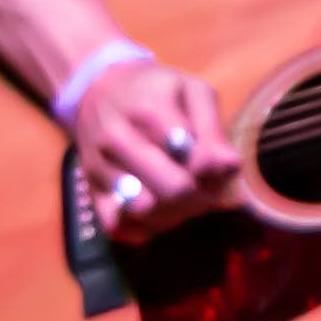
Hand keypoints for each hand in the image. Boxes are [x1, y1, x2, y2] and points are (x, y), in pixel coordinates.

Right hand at [71, 56, 240, 241]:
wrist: (97, 91)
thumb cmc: (153, 91)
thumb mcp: (191, 91)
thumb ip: (212, 128)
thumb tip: (229, 167)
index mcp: (149, 111)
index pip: (194, 160)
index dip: (214, 172)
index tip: (217, 169)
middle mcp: (118, 140)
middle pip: (173, 191)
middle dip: (200, 197)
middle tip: (206, 191)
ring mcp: (100, 168)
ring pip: (146, 211)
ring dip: (174, 214)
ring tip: (184, 201)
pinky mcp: (92, 191)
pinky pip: (118, 226)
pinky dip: (144, 228)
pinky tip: (159, 213)